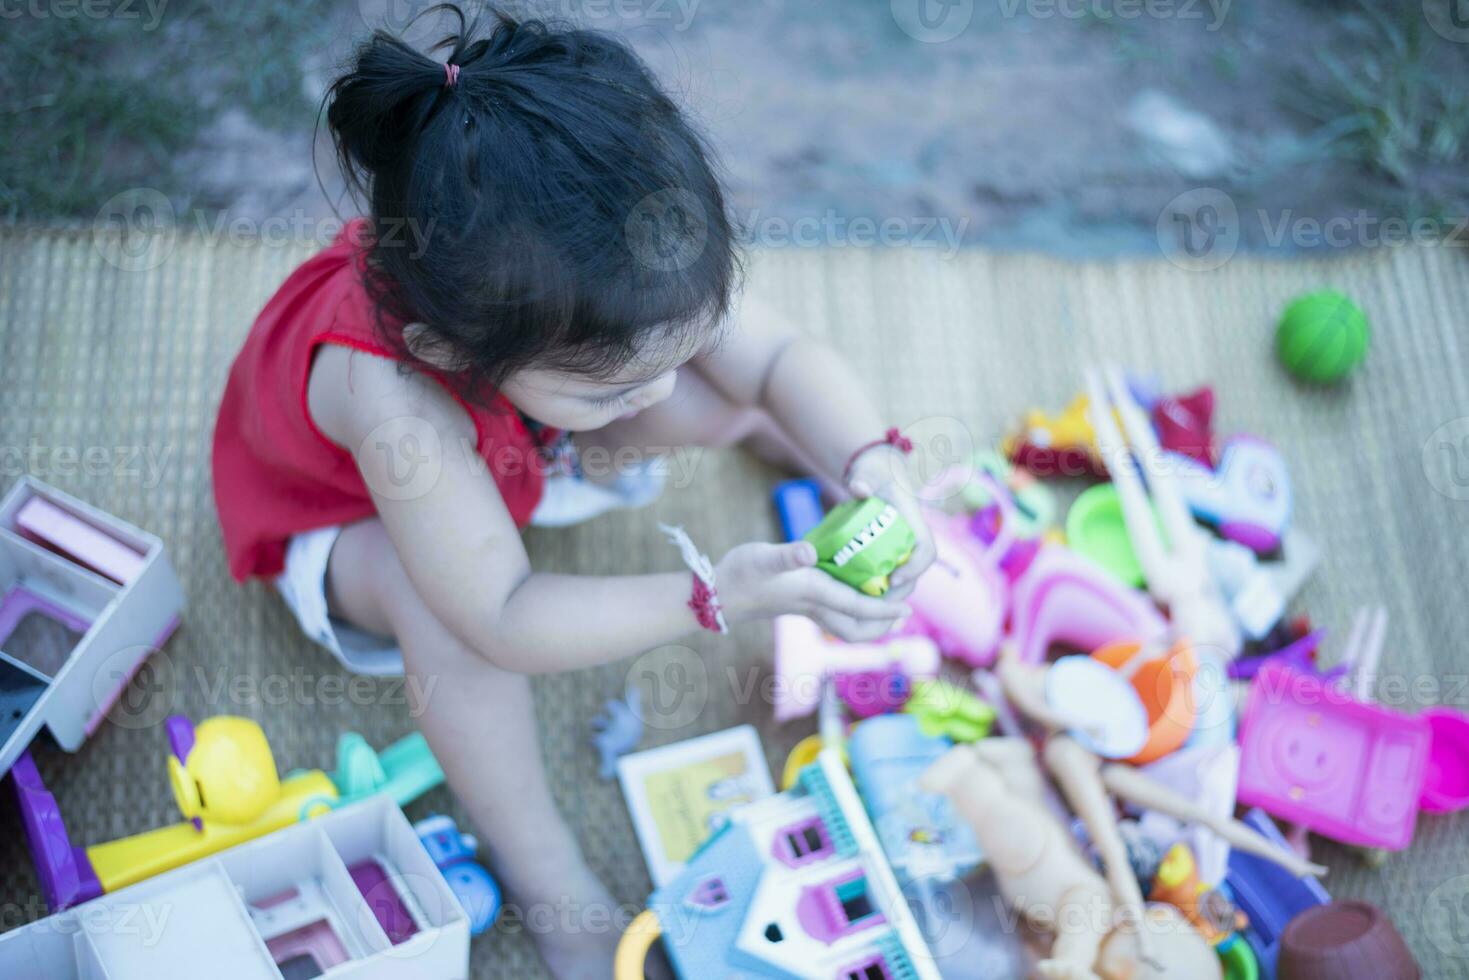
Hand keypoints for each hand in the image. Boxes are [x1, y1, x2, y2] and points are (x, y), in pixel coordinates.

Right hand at [716, 540, 907, 642]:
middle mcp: (814, 606)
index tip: (907, 607)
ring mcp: (807, 608)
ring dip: (870, 620)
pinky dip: (853, 607)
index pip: (858, 606)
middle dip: (882, 624)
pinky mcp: (799, 603)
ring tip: (887, 604)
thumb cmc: (740, 573)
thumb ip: (787, 556)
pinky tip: (855, 587)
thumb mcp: (764, 557)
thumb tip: (806, 552)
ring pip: (847, 625)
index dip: (884, 608)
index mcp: (813, 593)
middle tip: (901, 609)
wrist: (715, 594)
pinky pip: (835, 613)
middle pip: (857, 628)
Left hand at [845, 447, 936, 599]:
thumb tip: (859, 488)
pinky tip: (858, 603)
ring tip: (864, 608)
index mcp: (915, 523)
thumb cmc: (874, 476)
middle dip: (897, 592)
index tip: (894, 578)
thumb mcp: (869, 475)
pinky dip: (878, 593)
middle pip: (914, 575)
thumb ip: (864, 480)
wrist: (876, 477)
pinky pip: (889, 580)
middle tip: (873, 604)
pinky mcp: (890, 558)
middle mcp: (913, 541)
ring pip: (903, 582)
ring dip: (887, 598)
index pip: (926, 551)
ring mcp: (903, 551)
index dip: (914, 568)